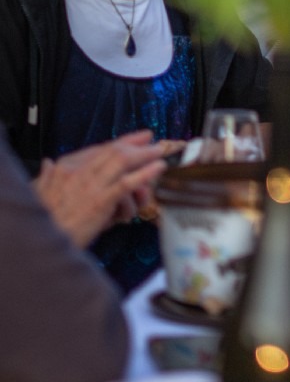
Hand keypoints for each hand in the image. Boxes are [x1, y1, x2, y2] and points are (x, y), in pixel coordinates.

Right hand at [34, 131, 167, 248]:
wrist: (39, 243)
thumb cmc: (42, 222)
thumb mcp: (39, 194)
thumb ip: (46, 177)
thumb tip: (47, 163)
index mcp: (65, 168)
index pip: (98, 149)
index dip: (118, 142)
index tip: (134, 138)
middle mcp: (78, 171)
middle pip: (113, 151)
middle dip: (135, 143)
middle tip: (152, 140)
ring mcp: (91, 186)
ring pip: (122, 161)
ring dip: (144, 154)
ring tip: (159, 153)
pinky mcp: (101, 201)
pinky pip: (127, 183)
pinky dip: (145, 173)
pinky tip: (157, 167)